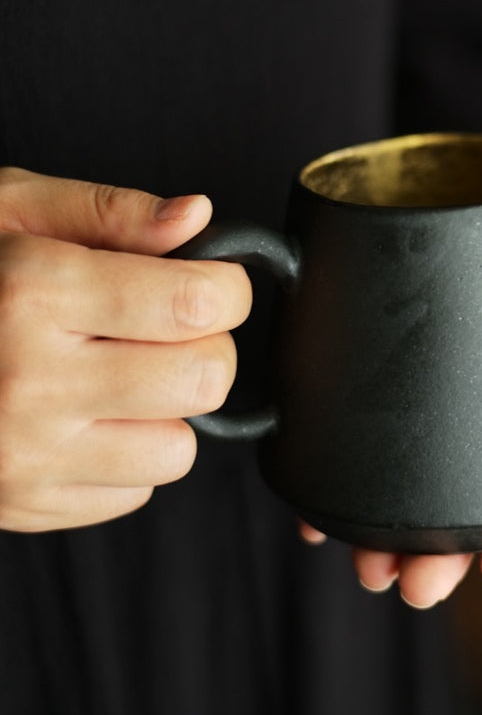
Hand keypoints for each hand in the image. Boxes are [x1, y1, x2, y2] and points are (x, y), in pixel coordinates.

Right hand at [0, 167, 251, 531]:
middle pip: (205, 378)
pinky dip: (123, 456)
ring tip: (116, 372)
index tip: (212, 282)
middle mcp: (30, 380)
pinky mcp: (19, 505)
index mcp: (34, 292)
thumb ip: (109, 212)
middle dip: (205, 346)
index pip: (198, 302)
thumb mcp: (7, 209)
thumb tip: (196, 218)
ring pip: (178, 449)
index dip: (227, 287)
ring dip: (167, 410)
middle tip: (168, 327)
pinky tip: (80, 415)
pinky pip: (131, 493)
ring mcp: (23, 454)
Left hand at [299, 351, 481, 607]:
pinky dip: (323, 507)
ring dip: (381, 547)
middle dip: (436, 562)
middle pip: (449, 521)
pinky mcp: (357, 414)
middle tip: (421, 584)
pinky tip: (315, 528)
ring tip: (372, 569)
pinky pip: (336, 466)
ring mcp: (409, 437)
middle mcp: (463, 454)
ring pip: (392, 507)